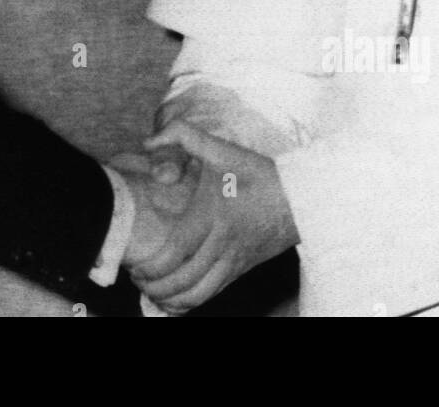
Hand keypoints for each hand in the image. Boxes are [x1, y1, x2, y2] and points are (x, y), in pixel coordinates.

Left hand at [128, 120, 297, 314]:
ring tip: (152, 292)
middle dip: (154, 286)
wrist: (303, 197)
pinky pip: (213, 295)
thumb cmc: (259, 173)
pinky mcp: (243, 269)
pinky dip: (191, 303)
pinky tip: (176, 301)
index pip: (177, 251)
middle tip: (136, 279)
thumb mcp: (222, 149)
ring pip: (199, 294)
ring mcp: (235, 260)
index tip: (135, 265)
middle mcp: (223, 243)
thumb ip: (183, 136)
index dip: (153, 265)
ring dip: (171, 299)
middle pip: (183, 279)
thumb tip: (148, 142)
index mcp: (213, 215)